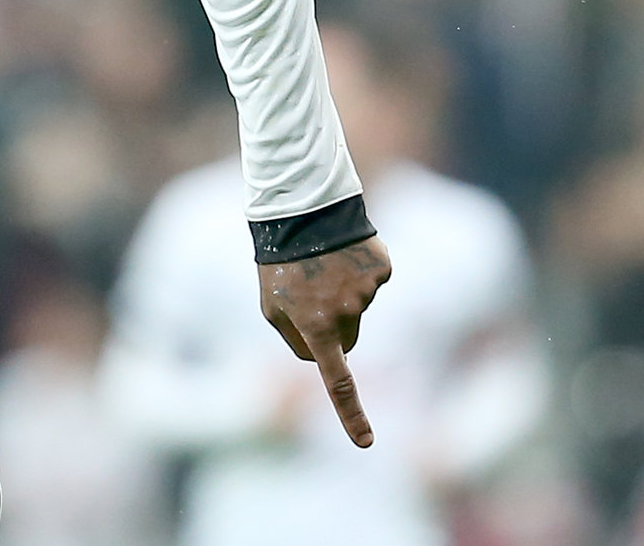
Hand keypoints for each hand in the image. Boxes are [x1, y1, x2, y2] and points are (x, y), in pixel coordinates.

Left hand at [257, 236, 391, 446]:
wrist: (300, 211)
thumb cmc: (279, 263)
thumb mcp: (271, 305)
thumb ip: (294, 337)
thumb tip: (321, 355)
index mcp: (316, 326)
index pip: (335, 380)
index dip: (350, 413)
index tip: (365, 442)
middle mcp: (346, 313)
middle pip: (348, 339)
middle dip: (333, 327)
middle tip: (309, 294)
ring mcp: (368, 292)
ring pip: (359, 309)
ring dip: (341, 293)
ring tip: (320, 264)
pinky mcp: (382, 271)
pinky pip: (372, 283)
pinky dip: (358, 271)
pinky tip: (340, 253)